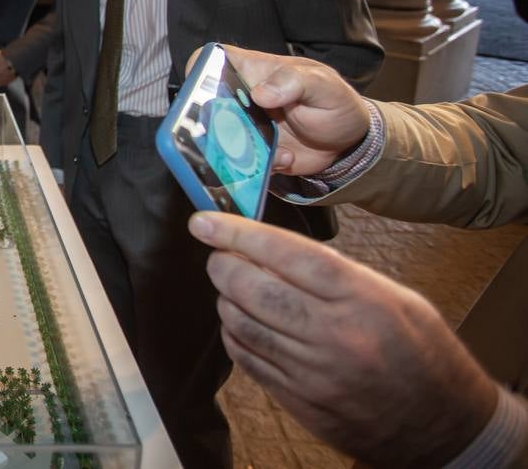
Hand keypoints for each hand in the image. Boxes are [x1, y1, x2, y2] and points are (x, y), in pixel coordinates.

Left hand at [187, 211, 499, 466]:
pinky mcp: (299, 402)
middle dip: (223, 264)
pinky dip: (234, 334)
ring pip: (241, 323)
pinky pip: (247, 360)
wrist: (444, 427)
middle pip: (252, 288)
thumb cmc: (423, 353)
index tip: (206, 222)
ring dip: (226, 299)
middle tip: (220, 254)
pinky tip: (241, 322)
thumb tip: (272, 251)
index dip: (238, 233)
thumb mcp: (395, 297)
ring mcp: (313, 373)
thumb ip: (336, 273)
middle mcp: (334, 335)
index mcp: (363, 299)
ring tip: (234, 287)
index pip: (286, 254)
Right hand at [191, 45, 369, 176]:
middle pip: (206, 104)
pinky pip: (241, 162)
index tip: (204, 89)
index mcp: (252, 71)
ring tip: (276, 152)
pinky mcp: (252, 153)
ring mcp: (244, 127)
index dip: (200, 69)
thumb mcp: (323, 85)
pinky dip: (261, 165)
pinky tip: (286, 159)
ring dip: (240, 150)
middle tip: (240, 132)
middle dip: (215, 122)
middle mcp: (241, 97)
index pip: (212, 59)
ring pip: (220, 138)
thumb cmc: (335, 102)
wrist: (349, 142)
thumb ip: (294, 82)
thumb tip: (260, 93)